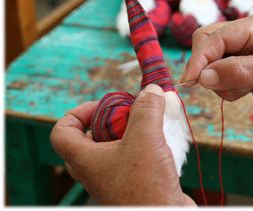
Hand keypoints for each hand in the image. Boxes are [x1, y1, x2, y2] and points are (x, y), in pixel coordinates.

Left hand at [50, 84, 195, 204]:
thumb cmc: (146, 188)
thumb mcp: (145, 139)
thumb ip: (146, 110)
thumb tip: (151, 90)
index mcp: (86, 159)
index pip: (62, 131)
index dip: (77, 112)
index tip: (103, 105)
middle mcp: (96, 169)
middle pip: (91, 136)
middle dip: (111, 119)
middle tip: (129, 113)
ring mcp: (115, 177)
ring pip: (116, 146)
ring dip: (133, 130)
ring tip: (152, 123)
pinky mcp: (134, 181)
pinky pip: (134, 156)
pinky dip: (146, 143)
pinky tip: (164, 139)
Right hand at [182, 10, 252, 164]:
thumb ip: (237, 72)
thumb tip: (202, 77)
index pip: (217, 37)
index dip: (200, 58)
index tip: (190, 80)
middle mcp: (249, 35)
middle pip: (209, 43)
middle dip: (206, 66)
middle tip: (210, 86)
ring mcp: (246, 53)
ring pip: (212, 62)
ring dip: (218, 79)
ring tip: (241, 90)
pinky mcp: (245, 70)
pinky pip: (222, 76)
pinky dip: (226, 87)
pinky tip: (245, 92)